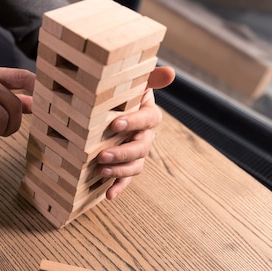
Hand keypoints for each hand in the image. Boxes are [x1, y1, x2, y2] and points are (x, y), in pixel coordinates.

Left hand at [97, 66, 175, 199]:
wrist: (114, 110)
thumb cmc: (125, 94)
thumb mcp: (135, 83)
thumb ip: (150, 78)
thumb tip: (170, 73)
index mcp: (149, 115)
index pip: (148, 119)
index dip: (134, 122)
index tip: (116, 123)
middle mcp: (146, 136)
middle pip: (141, 148)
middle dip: (122, 153)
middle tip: (102, 155)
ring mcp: (137, 153)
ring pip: (135, 166)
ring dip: (119, 171)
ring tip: (101, 171)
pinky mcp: (126, 165)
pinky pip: (125, 180)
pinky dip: (118, 188)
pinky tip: (108, 196)